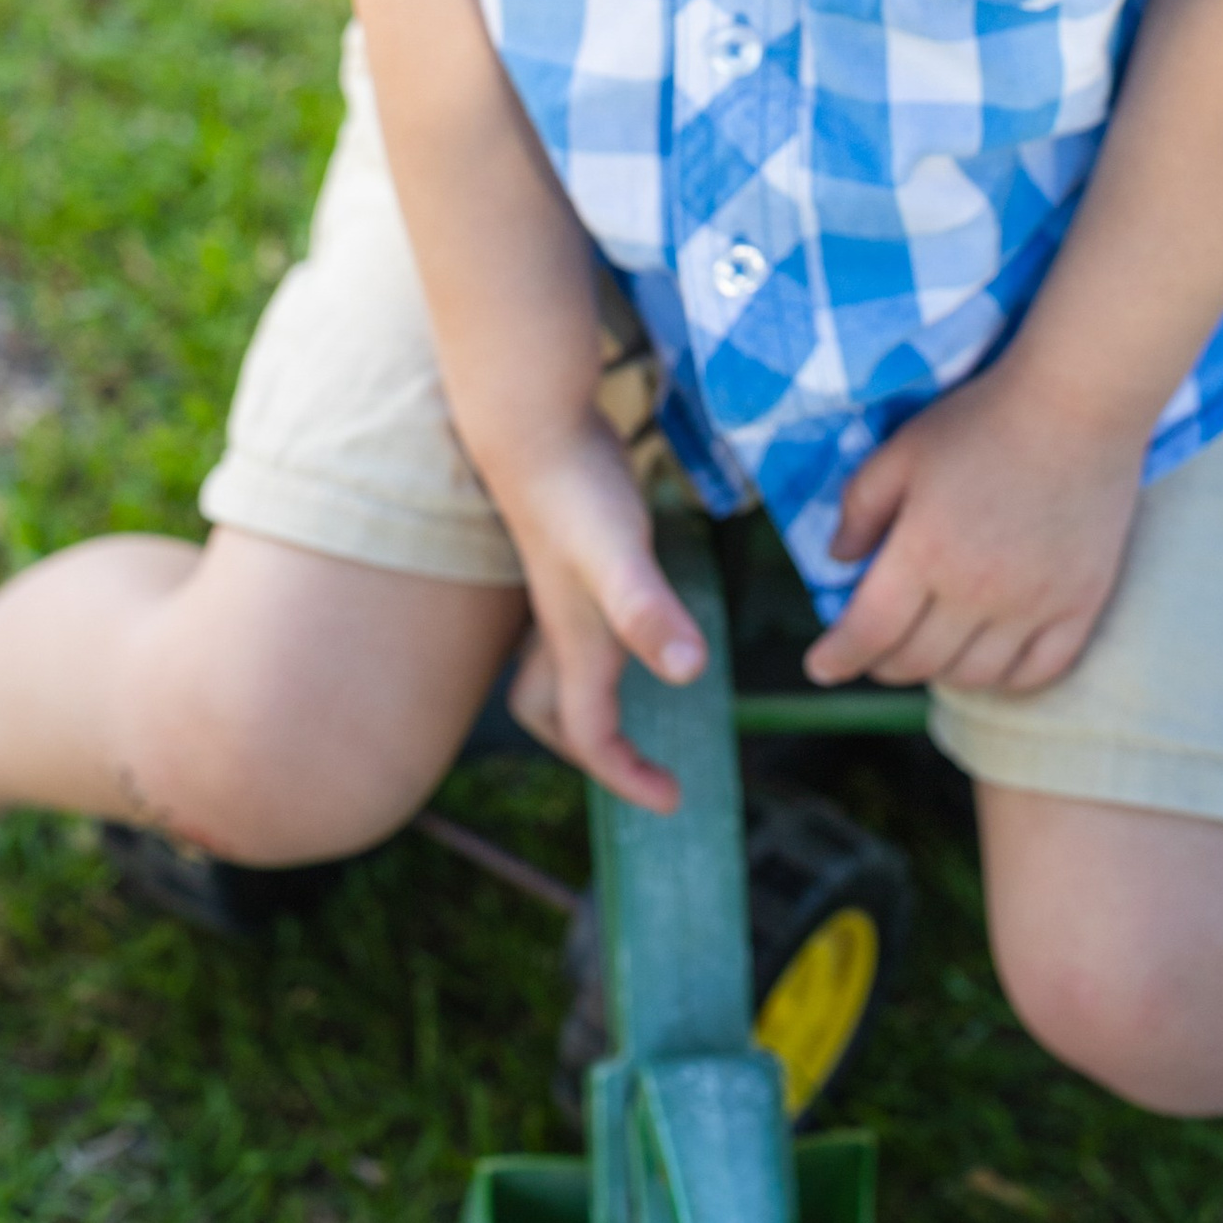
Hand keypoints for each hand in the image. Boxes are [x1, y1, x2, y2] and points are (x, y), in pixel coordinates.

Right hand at [490, 418, 705, 812]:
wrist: (533, 421)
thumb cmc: (575, 491)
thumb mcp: (619, 555)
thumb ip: (647, 611)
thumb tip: (688, 675)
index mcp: (576, 644)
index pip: (589, 735)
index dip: (626, 777)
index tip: (673, 800)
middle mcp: (565, 626)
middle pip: (560, 712)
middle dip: (595, 749)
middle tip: (642, 767)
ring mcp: (567, 588)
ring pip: (569, 666)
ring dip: (601, 696)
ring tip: (650, 703)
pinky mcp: (580, 553)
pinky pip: (590, 619)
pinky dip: (617, 636)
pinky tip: (650, 613)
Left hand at [803, 360, 1144, 696]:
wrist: (1077, 405)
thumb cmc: (980, 420)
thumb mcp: (902, 451)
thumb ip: (860, 507)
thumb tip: (838, 561)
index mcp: (925, 551)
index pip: (870, 632)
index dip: (838, 657)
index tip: (821, 666)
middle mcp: (977, 590)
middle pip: (917, 660)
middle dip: (881, 663)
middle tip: (874, 649)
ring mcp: (1034, 604)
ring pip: (974, 675)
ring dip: (939, 671)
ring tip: (927, 651)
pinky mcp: (1081, 604)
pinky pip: (1038, 672)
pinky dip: (1006, 679)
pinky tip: (988, 660)